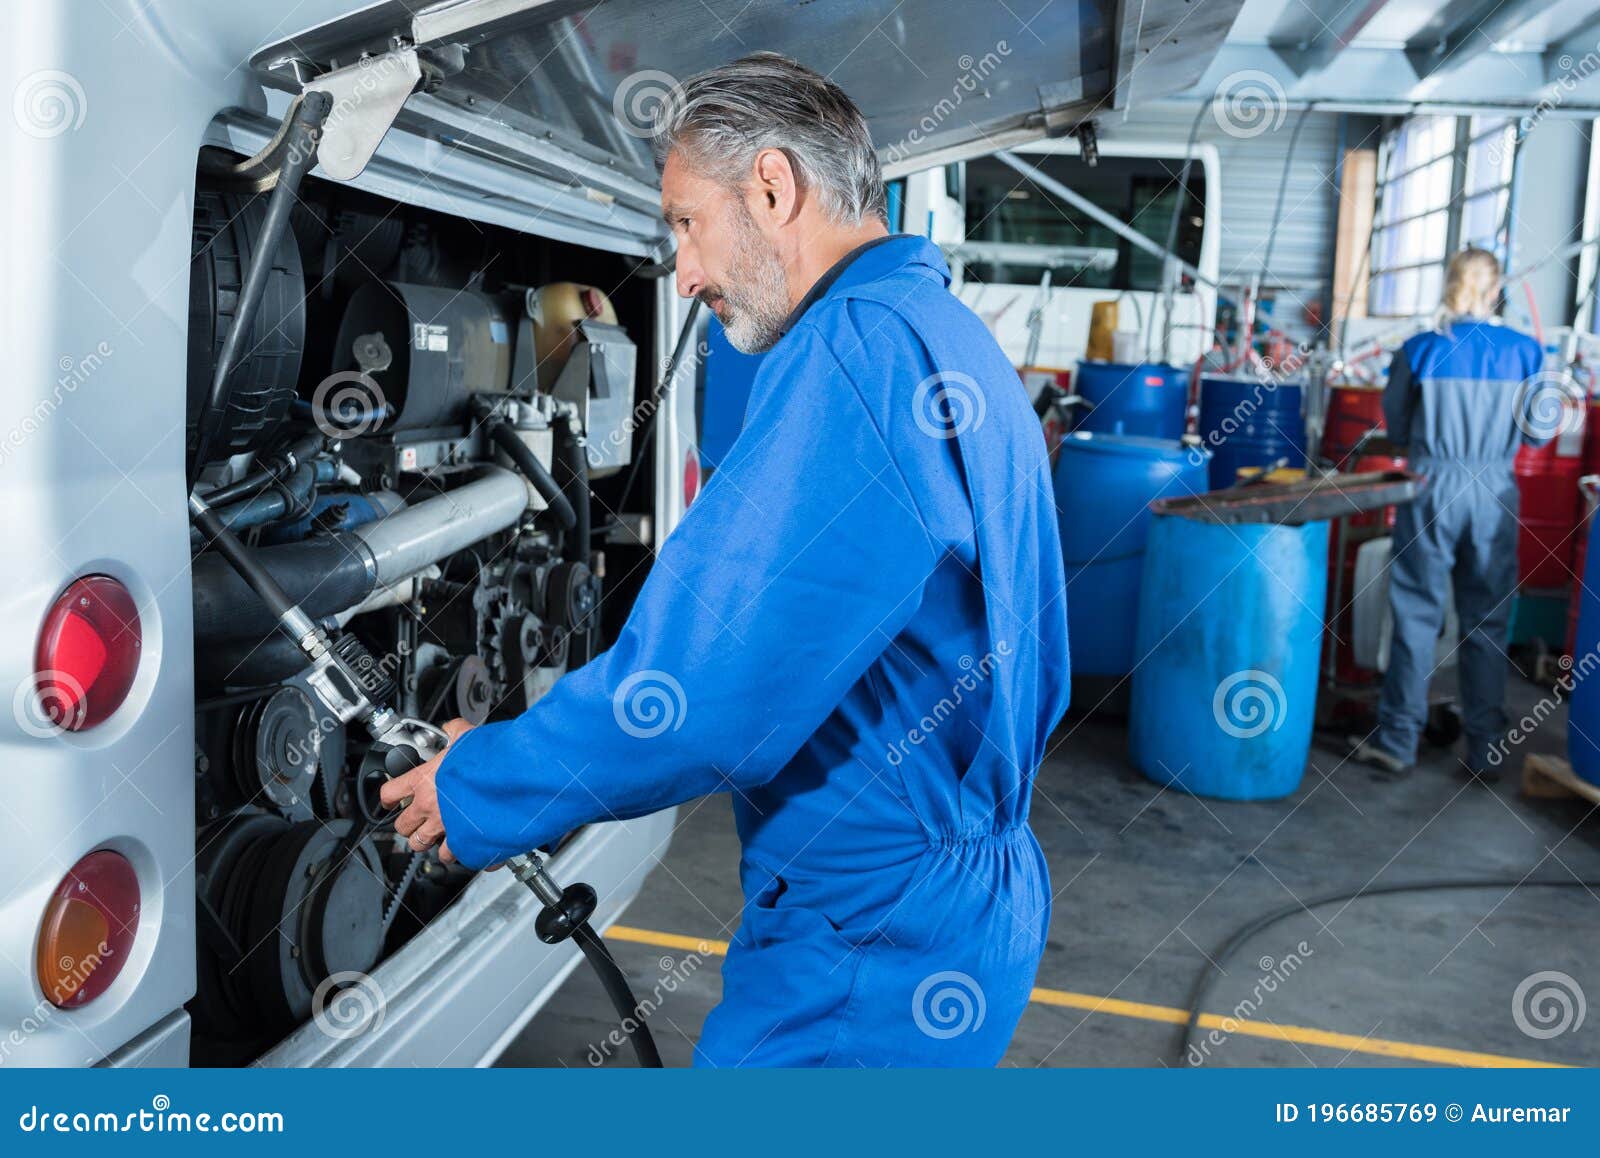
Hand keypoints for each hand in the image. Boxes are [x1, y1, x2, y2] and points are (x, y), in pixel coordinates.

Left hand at [380, 717, 474, 863]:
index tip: (391, 801)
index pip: (390, 793)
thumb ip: (455, 731)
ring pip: (421, 845)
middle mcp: (429, 807)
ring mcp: (444, 827)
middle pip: (402, 826)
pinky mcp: (462, 842)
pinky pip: (451, 856)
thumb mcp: (466, 736)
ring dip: (429, 842)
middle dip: (409, 825)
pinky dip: (456, 853)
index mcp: (424, 781)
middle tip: (418, 820)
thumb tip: (452, 727)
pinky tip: (464, 845)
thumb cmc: (487, 760)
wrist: (510, 780)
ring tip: (438, 836)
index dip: (388, 798)